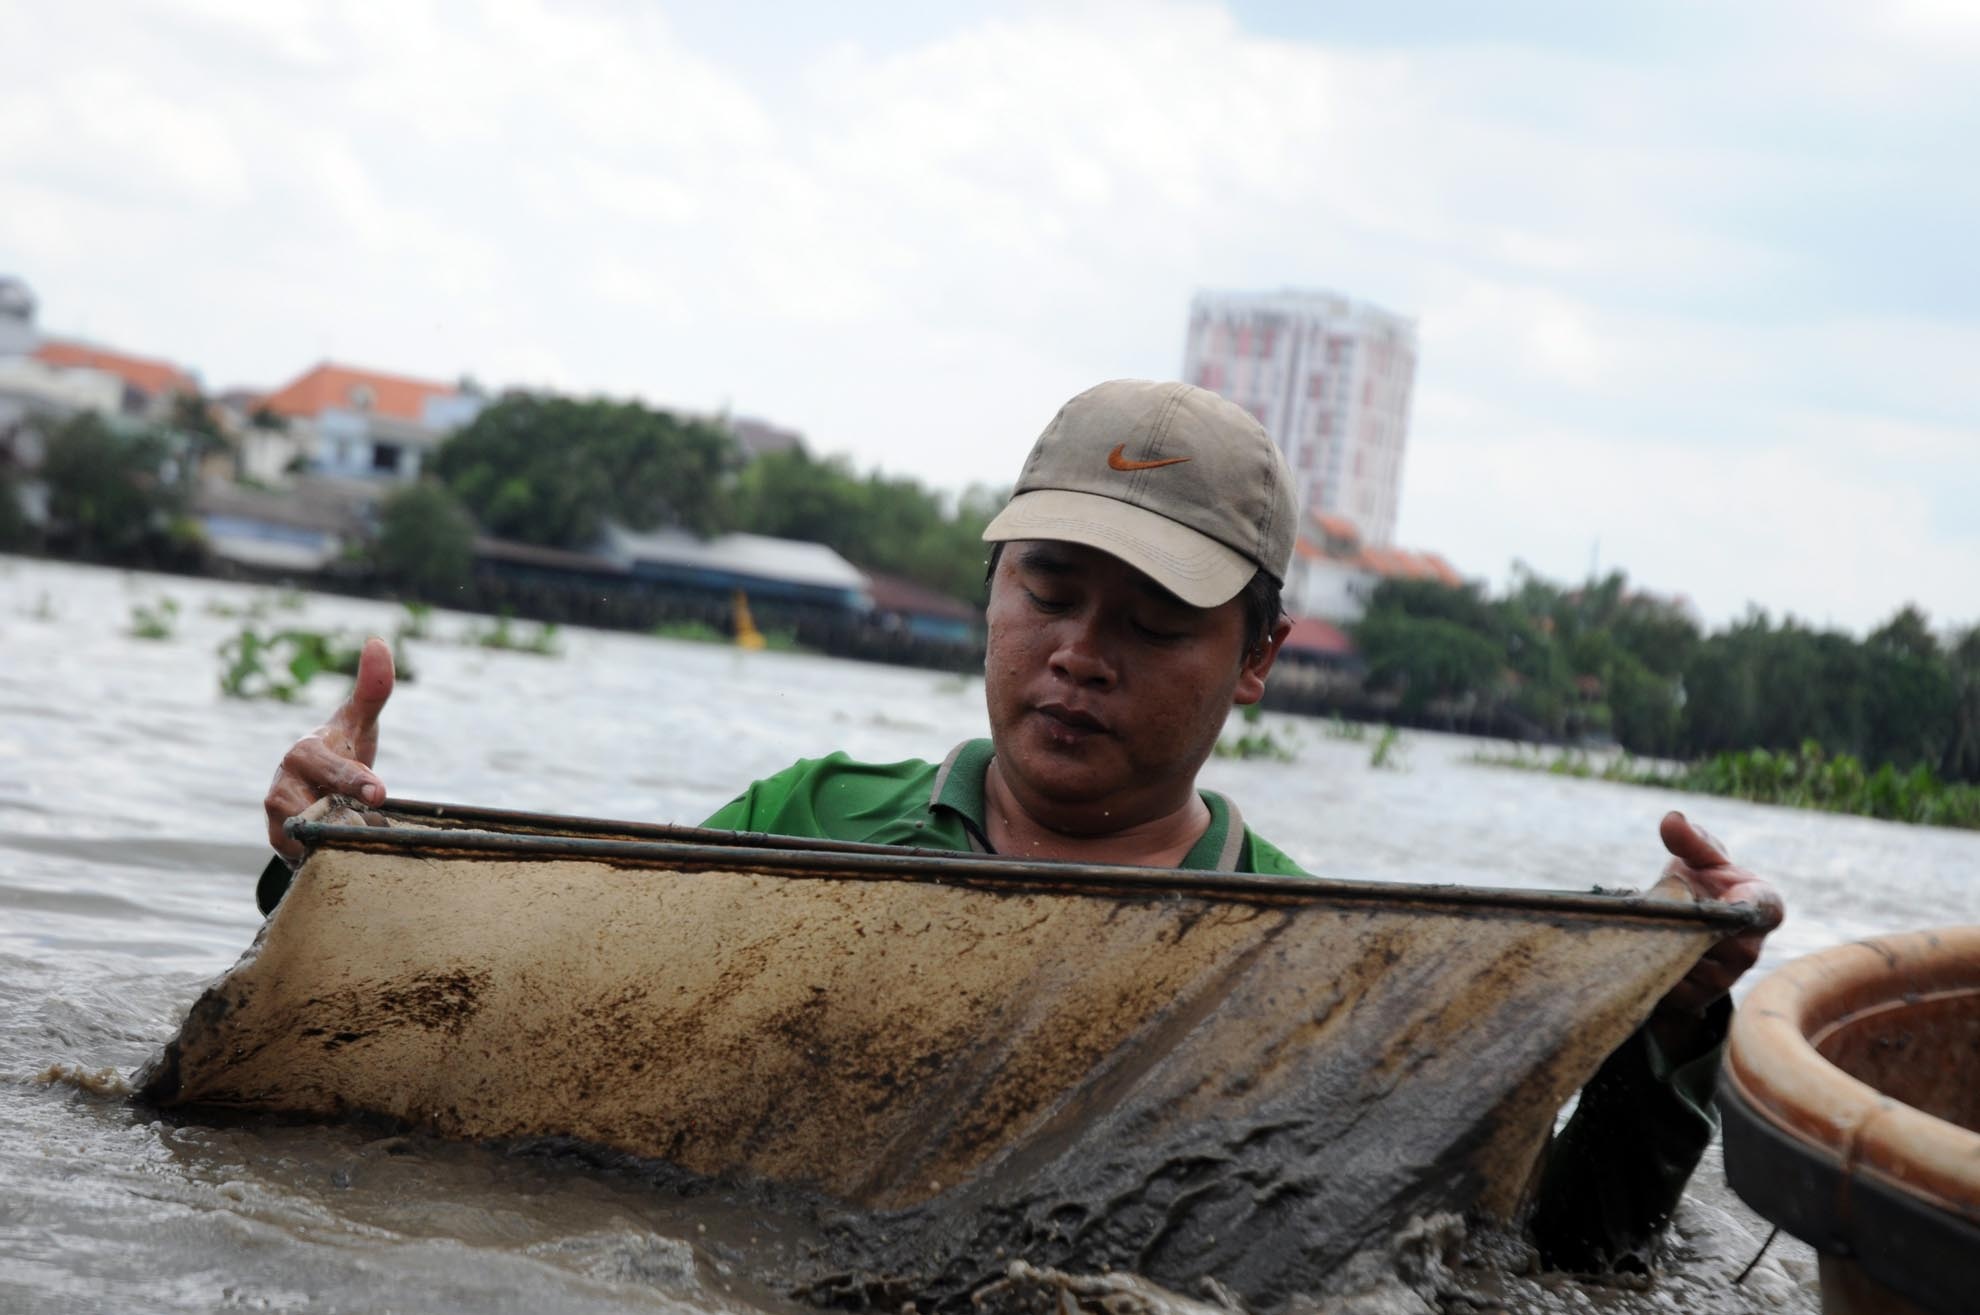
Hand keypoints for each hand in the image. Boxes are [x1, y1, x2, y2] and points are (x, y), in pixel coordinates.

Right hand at [263, 636, 394, 861]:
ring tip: (355, 834)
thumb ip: (373, 688)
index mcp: (307, 750)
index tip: (379, 794)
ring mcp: (278, 814)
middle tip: (369, 823)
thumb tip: (378, 641)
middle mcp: (285, 781)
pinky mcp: (278, 842)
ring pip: (301, 833)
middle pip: (306, 803)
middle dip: (339, 816)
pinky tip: (335, 853)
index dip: (351, 778)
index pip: (327, 763)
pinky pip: (297, 855)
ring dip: (333, 836)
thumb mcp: (360, 723)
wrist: (319, 793)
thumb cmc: (342, 751)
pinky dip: (318, 856)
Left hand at [1652, 811, 1784, 1031]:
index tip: (1722, 897)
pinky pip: (1671, 984)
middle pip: (1719, 940)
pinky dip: (1652, 965)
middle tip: (1659, 906)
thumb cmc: (1703, 883)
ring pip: (1692, 963)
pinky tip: (1642, 948)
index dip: (1745, 906)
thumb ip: (1690, 840)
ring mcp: (1726, 978)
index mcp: (1763, 906)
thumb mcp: (1698, 858)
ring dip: (1665, 943)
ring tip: (1648, 924)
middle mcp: (1751, 948)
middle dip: (1686, 922)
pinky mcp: (1697, 998)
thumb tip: (1671, 820)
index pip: (1766, 909)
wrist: (1684, 925)